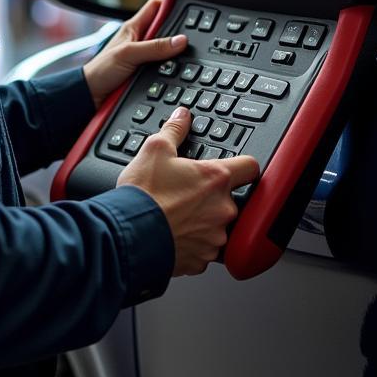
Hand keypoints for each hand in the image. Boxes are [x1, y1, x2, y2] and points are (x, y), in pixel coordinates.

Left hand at [82, 0, 186, 108]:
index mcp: (134, 27)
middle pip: (166, 29)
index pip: (156, 7)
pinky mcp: (145, 72)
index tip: (186, 8)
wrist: (91, 96)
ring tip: (182, 58)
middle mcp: (140, 40)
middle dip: (177, 33)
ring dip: (173, 55)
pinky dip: (169, 70)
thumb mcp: (129, 54)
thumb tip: (180, 40)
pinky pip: (163, 68)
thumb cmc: (100, 71)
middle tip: (187, 39)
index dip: (170, 3)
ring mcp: (143, 56)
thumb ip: (154, 47)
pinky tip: (173, 73)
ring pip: (166, 50)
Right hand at [118, 107, 259, 275]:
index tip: (235, 168)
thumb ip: (174, 130)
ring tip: (179, 215)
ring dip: (204, 222)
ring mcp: (213, 238)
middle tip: (190, 194)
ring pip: (218, 227)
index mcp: (216, 179)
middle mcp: (222, 210)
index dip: (243, 165)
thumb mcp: (155, 150)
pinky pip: (204, 250)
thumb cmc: (143, 195)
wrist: (126, 236)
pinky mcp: (201, 261)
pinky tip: (175, 234)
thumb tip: (182, 116)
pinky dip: (193, 244)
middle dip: (214, 197)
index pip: (250, 167)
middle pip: (231, 199)